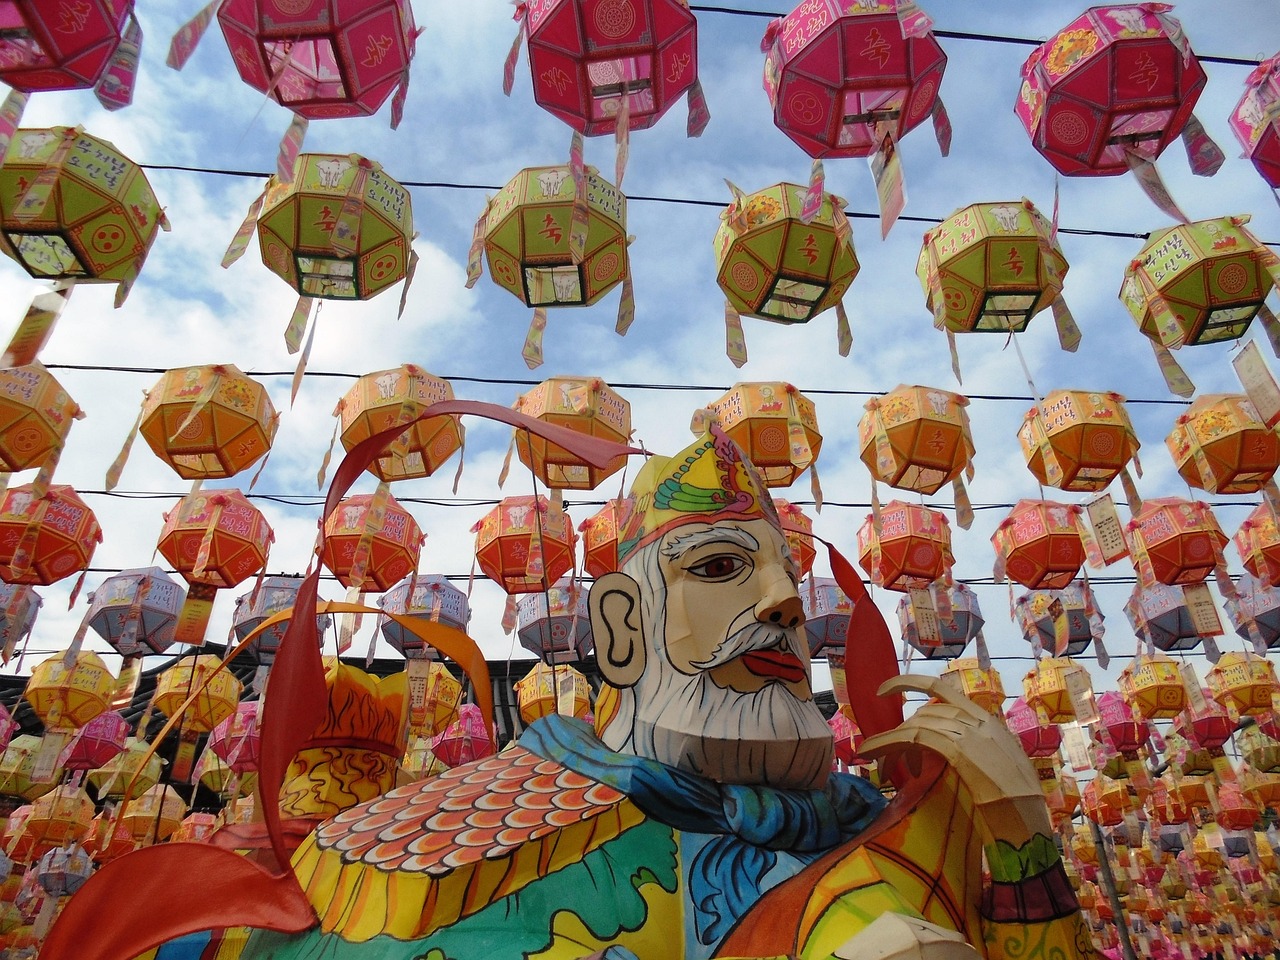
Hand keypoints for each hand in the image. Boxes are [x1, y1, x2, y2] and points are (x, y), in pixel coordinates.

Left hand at [859, 675, 1051, 846]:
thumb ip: (980, 752)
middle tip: (882, 756)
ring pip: (917, 725)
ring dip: (888, 740)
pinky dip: (888, 743)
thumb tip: (952, 751)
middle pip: (925, 714)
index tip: (886, 690)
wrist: (1031, 829)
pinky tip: (873, 753)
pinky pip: (915, 738)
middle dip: (900, 732)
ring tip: (870, 756)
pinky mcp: (961, 752)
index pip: (944, 691)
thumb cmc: (1019, 810)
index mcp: (991, 723)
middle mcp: (980, 722)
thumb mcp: (1002, 769)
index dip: (911, 683)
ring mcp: (972, 735)